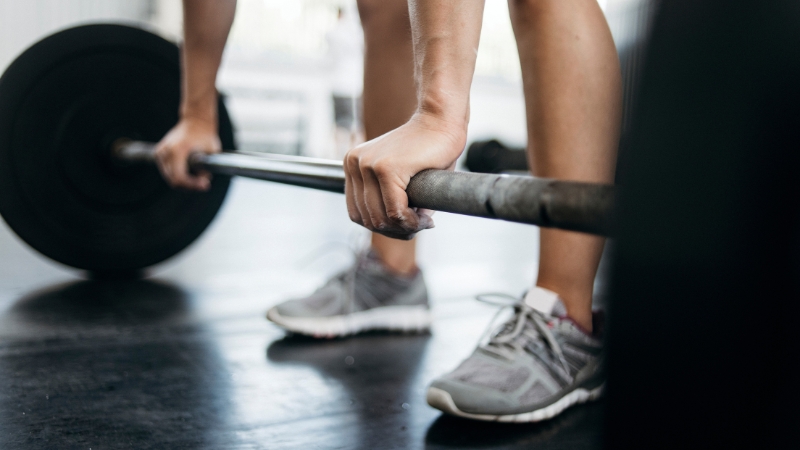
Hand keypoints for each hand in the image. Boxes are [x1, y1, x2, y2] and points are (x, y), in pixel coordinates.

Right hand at [155, 117, 220, 190]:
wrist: (196, 121)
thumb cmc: (205, 135)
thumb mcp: (212, 153)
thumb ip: (206, 169)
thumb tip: (202, 182)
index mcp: (177, 150)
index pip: (179, 177)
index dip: (192, 185)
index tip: (205, 185)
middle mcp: (166, 151)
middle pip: (173, 180)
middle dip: (189, 185)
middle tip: (204, 183)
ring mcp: (160, 152)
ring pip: (169, 177)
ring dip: (183, 181)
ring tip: (199, 178)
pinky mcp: (159, 153)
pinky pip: (167, 171)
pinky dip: (177, 175)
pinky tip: (190, 173)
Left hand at [344, 113, 465, 239]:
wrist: (442, 120)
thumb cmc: (428, 150)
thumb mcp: (401, 178)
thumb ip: (392, 203)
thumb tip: (397, 232)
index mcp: (353, 164)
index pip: (357, 213)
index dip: (382, 227)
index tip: (407, 226)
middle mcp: (354, 163)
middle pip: (367, 218)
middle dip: (395, 231)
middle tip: (419, 227)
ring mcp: (368, 164)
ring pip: (380, 218)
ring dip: (404, 229)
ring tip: (424, 223)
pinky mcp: (386, 167)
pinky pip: (395, 211)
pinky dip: (410, 222)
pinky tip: (424, 219)